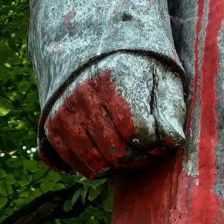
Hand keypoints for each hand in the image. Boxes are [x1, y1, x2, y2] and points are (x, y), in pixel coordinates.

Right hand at [44, 54, 186, 178]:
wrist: (96, 53)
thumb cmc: (139, 69)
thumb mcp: (162, 78)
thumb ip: (170, 109)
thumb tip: (170, 142)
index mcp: (113, 78)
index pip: (138, 132)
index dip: (156, 144)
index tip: (162, 140)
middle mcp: (82, 95)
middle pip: (117, 151)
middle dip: (139, 159)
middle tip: (149, 153)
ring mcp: (64, 112)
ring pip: (96, 162)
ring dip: (120, 168)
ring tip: (134, 155)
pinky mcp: (53, 126)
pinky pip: (76, 164)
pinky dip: (98, 169)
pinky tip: (113, 159)